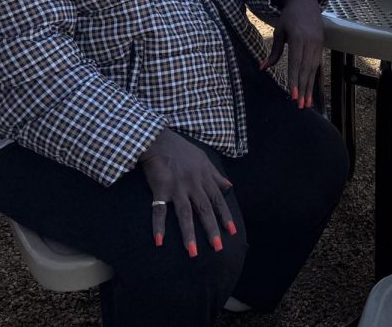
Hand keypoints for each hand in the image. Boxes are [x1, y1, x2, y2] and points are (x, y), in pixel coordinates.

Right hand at [139, 128, 235, 255]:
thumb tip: (229, 186)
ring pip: (186, 214)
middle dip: (212, 229)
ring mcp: (177, 187)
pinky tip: (159, 241)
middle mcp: (193, 184)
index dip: (225, 216)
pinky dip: (158, 226)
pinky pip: (159, 210)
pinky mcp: (160, 189)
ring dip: (189, 234)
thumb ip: (216, 175)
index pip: (218, 200)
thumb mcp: (203, 159)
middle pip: (205, 210)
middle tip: (218, 248)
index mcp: (204, 178)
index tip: (232, 231)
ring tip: (193, 252)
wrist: (158, 140)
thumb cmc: (181, 150)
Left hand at [262, 0, 323, 108]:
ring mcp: (318, 45)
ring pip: (314, 70)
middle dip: (303, 88)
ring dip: (310, 88)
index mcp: (298, 37)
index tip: (293, 94)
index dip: (294, 79)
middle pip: (306, 69)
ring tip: (307, 103)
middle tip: (300, 105)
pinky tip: (315, 91)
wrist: (306, 3)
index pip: (295, 62)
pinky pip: (319, 66)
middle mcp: (311, 42)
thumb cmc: (289, 18)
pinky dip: (317, 79)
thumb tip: (262, 68)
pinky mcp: (322, 47)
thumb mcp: (279, 31)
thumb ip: (274, 51)